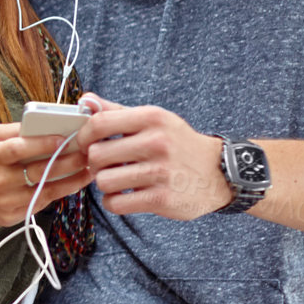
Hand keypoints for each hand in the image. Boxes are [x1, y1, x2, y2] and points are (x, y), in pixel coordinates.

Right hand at [0, 121, 93, 226]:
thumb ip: (14, 131)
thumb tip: (43, 124)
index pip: (18, 149)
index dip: (41, 144)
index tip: (64, 138)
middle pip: (37, 172)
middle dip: (66, 162)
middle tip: (87, 154)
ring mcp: (4, 202)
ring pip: (44, 191)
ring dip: (70, 181)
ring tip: (88, 170)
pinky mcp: (10, 216)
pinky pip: (40, 204)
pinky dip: (58, 193)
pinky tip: (73, 184)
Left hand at [72, 94, 231, 219]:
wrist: (220, 172)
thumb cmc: (178, 144)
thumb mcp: (154, 120)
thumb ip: (117, 111)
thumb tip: (85, 100)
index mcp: (152, 118)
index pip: (99, 124)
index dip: (83, 137)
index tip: (84, 145)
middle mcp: (157, 143)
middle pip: (96, 155)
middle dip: (94, 163)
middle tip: (105, 166)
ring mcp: (160, 172)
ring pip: (103, 181)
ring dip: (105, 184)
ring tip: (118, 181)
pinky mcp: (162, 198)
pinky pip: (116, 203)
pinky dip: (114, 202)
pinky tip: (124, 196)